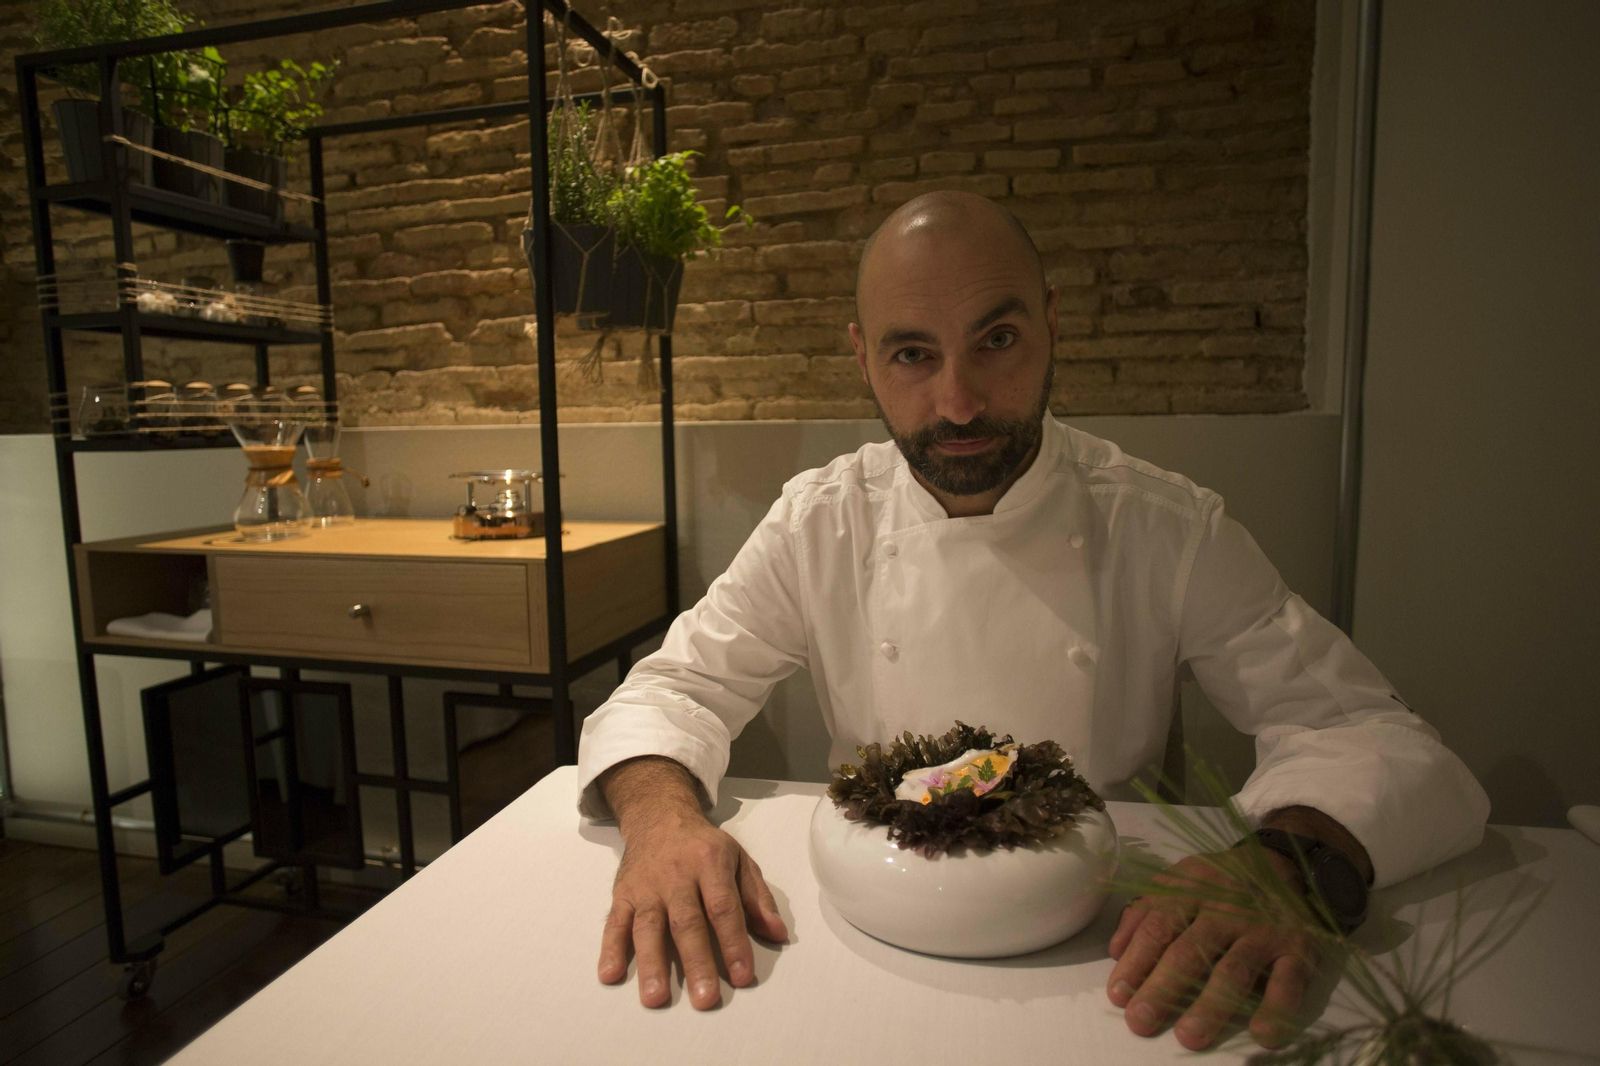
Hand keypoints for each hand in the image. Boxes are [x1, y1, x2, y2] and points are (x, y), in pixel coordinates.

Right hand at [597, 758, 787, 1009]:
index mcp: (710, 863)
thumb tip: (777, 934)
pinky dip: (610, 948)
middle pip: (686, 922)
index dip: (733, 942)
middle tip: (705, 998)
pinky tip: (609, 974)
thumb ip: (757, 898)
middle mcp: (676, 876)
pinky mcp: (622, 894)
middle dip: (696, 962)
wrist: (658, 817)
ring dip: (652, 963)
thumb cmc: (704, 846)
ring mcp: (646, 886)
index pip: (723, 907)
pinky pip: (615, 922)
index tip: (741, 976)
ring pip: (649, 926)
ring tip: (655, 997)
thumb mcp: (739, 860)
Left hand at [1106, 849, 1317, 1048]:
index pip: (1158, 928)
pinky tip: (1263, 1035)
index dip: (1136, 963)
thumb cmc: (1221, 882)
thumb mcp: (1179, 880)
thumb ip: (1145, 910)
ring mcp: (1264, 929)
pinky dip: (1277, 1008)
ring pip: (1234, 969)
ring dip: (1211, 1005)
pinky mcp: (1299, 948)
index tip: (1118, 996)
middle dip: (1162, 988)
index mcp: (1191, 890)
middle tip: (1141, 1021)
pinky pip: (1289, 981)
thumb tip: (1115, 950)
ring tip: (1190, 1036)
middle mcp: (1226, 909)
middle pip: (1190, 952)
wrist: (1285, 863)